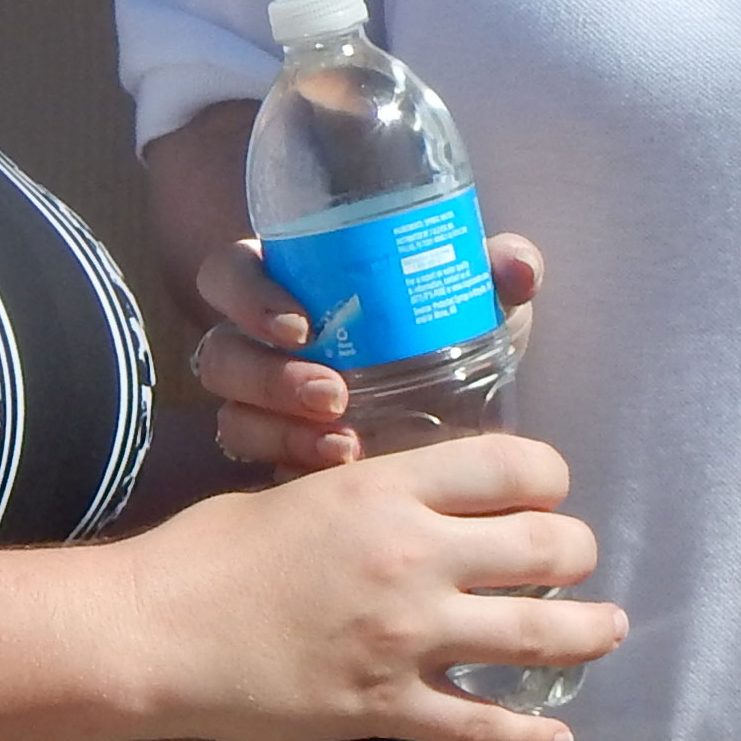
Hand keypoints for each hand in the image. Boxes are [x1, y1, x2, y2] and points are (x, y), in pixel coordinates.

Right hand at [119, 436, 619, 740]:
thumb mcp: (299, 493)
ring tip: (606, 630)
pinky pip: (483, 726)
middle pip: (549, 547)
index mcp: (389, 492)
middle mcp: (414, 558)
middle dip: (578, 554)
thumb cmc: (206, 556)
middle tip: (577, 564)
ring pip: (540, 636)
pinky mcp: (387, 706)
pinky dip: (530, 737)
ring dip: (588, 633)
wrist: (151, 634)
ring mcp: (407, 637)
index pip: (515, 467)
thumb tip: (417, 501)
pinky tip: (557, 738)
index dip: (548, 480)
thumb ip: (371, 497)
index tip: (546, 495)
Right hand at [191, 229, 548, 473]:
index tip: (301, 324)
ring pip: (234, 413)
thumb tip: (519, 268)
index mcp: (291, 284)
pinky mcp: (275, 456)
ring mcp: (260, 405)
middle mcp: (262, 343)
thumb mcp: (479, 302)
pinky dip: (297, 468)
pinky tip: (344, 472)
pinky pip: (259, 467)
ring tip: (345, 444)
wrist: (468, 418)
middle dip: (267, 376)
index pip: (230, 274)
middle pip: (222, 352)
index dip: (248, 295)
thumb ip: (499, 269)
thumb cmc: (454, 336)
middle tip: (332, 394)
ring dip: (281, 430)